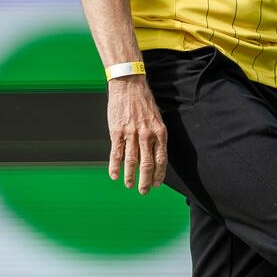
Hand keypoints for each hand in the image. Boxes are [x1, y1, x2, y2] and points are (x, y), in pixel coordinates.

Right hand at [107, 76, 167, 194]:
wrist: (129, 85)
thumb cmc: (144, 102)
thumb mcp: (157, 118)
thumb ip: (156, 136)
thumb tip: (156, 155)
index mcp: (159, 132)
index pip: (162, 159)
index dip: (159, 174)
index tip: (157, 184)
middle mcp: (147, 134)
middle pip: (147, 164)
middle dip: (146, 180)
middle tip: (144, 191)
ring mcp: (131, 133)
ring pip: (131, 161)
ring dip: (131, 176)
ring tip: (130, 186)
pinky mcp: (117, 131)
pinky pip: (116, 153)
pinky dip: (115, 166)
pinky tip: (114, 176)